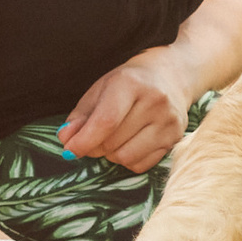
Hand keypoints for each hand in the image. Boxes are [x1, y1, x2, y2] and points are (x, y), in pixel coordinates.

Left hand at [61, 53, 187, 172]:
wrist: (172, 75)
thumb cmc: (130, 83)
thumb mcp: (101, 90)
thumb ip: (80, 116)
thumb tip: (66, 139)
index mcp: (131, 83)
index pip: (106, 121)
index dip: (84, 141)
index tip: (70, 150)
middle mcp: (155, 102)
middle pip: (112, 143)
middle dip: (95, 146)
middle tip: (95, 136)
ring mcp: (169, 121)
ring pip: (126, 157)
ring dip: (112, 154)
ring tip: (115, 138)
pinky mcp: (175, 138)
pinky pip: (140, 165)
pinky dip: (128, 160)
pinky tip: (131, 142)